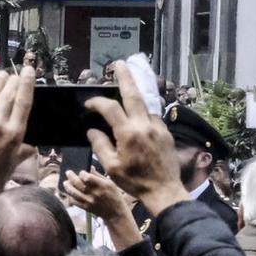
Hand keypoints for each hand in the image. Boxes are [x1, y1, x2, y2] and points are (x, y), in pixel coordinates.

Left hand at [0, 68, 36, 198]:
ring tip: (1, 74)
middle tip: (14, 74)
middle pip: (8, 96)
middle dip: (12, 82)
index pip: (23, 102)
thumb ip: (24, 149)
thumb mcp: (16, 163)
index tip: (28, 71)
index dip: (26, 84)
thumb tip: (31, 144)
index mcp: (15, 134)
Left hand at [64, 169, 134, 227]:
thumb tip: (89, 167)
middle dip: (71, 176)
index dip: (82, 173)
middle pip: (78, 184)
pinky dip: (70, 196)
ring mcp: (89, 201)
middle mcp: (95, 193)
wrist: (115, 213)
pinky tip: (69, 192)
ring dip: (67, 186)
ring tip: (66, 182)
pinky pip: (74, 201)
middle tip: (68, 173)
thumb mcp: (110, 183)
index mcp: (102, 186)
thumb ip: (98, 175)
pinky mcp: (86, 208)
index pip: (87, 177)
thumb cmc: (114, 196)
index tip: (81, 172)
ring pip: (73, 193)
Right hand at [85, 66, 189, 217]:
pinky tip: (138, 117)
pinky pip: (153, 117)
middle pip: (133, 94)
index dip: (97, 102)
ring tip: (128, 85)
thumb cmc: (134, 182)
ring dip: (135, 94)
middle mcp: (144, 126)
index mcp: (128, 133)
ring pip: (145, 104)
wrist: (164, 191)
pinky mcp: (166, 133)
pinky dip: (143, 113)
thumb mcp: (110, 166)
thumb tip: (93, 130)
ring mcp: (158, 128)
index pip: (110, 108)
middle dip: (125, 77)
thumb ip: (100, 145)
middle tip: (119, 64)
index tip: (88, 104)